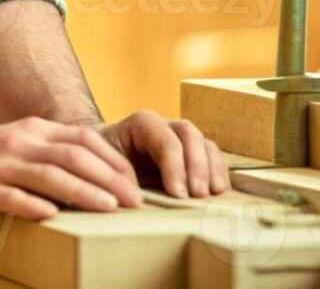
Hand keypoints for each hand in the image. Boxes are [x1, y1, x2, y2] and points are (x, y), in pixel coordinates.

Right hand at [0, 116, 142, 219]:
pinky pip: (14, 197)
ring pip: (51, 175)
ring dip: (84, 191)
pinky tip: (56, 216)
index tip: (134, 181)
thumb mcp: (17, 144)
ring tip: (109, 207)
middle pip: (75, 157)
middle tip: (134, 200)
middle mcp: (21, 142)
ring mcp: (1, 164)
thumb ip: (47, 154)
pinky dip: (37, 206)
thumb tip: (89, 176)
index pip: (84, 140)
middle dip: (110, 178)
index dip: (113, 160)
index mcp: (34, 130)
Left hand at [95, 111, 229, 198]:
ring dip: (212, 168)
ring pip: (204, 143)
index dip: (174, 164)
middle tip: (197, 194)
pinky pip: (210, 156)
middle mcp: (165, 126)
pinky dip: (217, 172)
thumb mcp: (101, 164)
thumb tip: (131, 196)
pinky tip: (218, 192)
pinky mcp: (190, 154)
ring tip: (213, 194)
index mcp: (142, 124)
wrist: (102, 158)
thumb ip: (115, 176)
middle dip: (197, 165)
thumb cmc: (101, 161)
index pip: (164, 138)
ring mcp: (180, 139)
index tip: (177, 193)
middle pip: (189, 135)